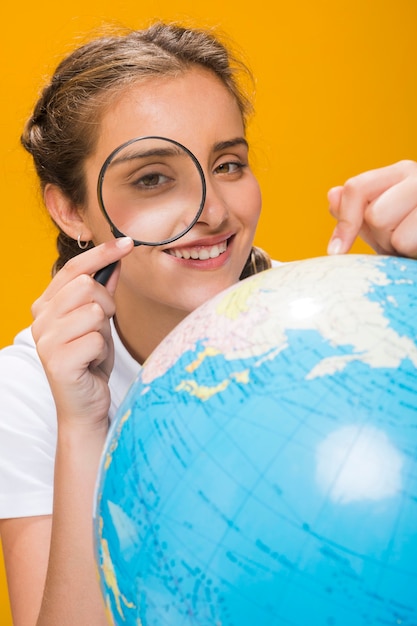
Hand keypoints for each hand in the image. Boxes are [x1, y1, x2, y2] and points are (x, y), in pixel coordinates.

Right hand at [31, 237, 132, 428]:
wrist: (84, 405)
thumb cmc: (89, 362)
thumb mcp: (97, 322)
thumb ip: (102, 292)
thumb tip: (115, 262)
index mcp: (46, 305)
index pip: (73, 269)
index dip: (101, 254)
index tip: (127, 243)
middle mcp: (40, 320)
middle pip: (86, 286)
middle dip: (106, 305)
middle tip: (102, 328)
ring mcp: (45, 340)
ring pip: (94, 311)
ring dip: (104, 331)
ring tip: (95, 348)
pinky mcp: (57, 361)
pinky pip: (97, 339)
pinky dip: (103, 352)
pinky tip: (92, 364)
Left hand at [327, 160, 416, 257]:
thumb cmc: (414, 238)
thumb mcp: (383, 226)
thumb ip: (356, 212)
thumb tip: (332, 195)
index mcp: (401, 172)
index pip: (356, 189)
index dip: (344, 222)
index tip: (336, 251)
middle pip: (374, 215)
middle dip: (382, 238)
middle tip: (400, 241)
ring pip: (396, 233)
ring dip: (399, 248)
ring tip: (413, 245)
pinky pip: (410, 243)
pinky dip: (412, 255)